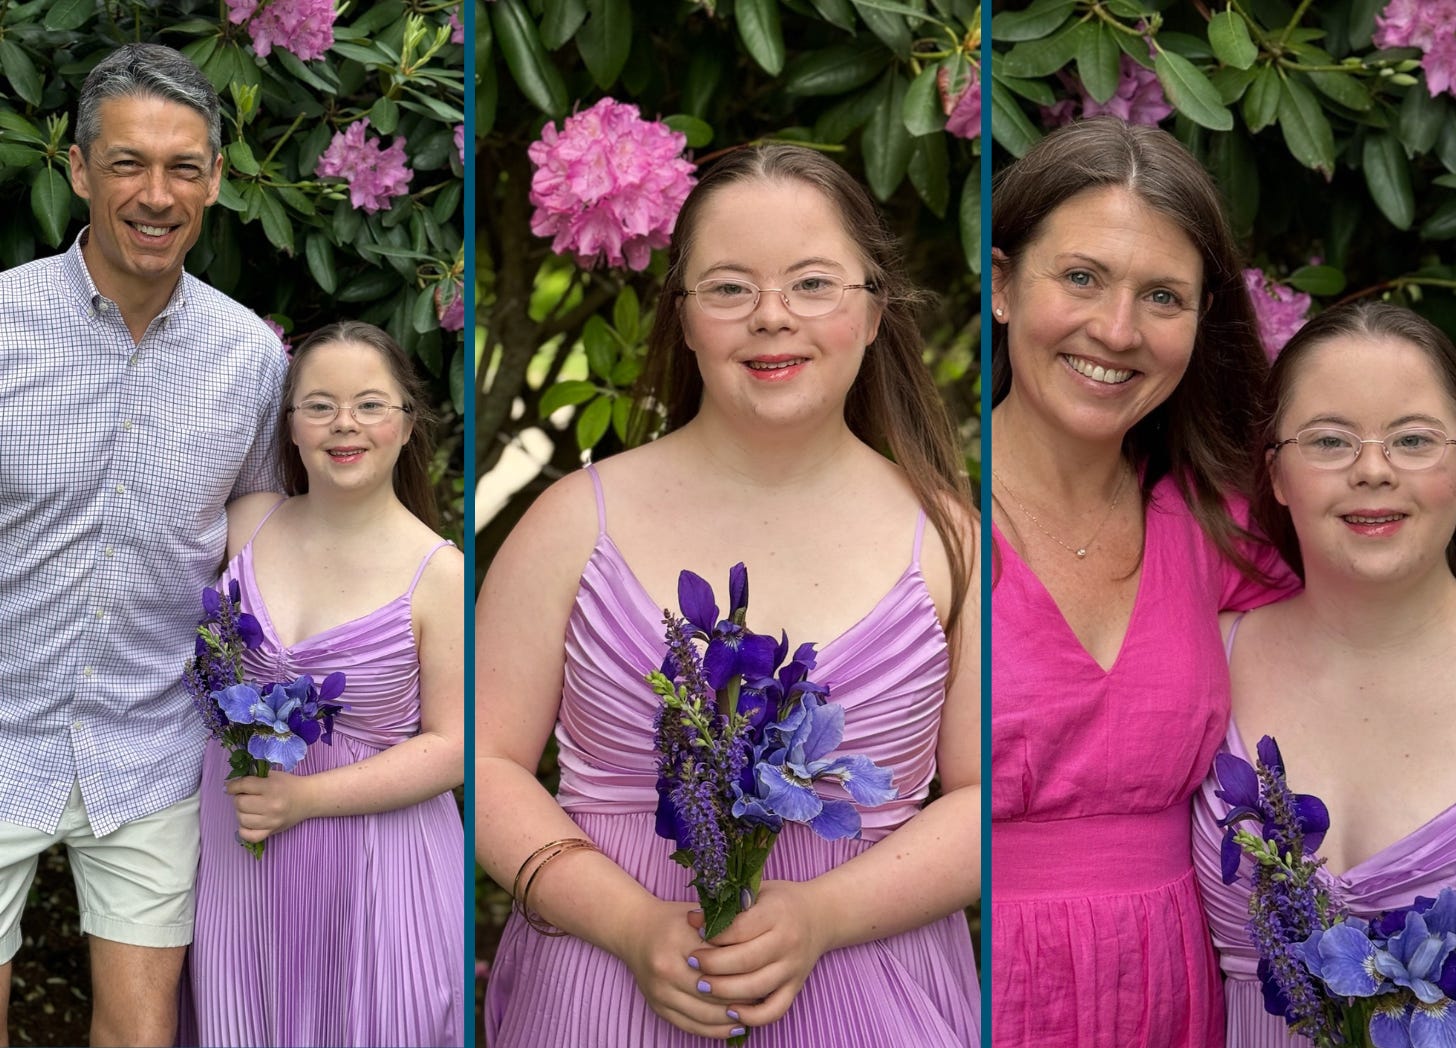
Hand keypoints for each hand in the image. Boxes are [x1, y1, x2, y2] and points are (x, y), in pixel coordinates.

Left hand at [226, 772, 314, 842]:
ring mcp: (271, 821)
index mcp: (271, 787)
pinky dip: (244, 830)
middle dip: (238, 798)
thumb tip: (230, 786)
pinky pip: (249, 836)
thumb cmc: (289, 785)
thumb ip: (254, 778)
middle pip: (240, 803)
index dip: (233, 786)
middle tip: (245, 796)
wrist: (309, 798)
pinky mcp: (272, 831)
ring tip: (249, 808)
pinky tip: (248, 822)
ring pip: (242, 819)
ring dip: (241, 812)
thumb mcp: (273, 776)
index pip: (243, 786)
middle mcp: (271, 805)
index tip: (231, 787)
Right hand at [616, 897, 750, 1039]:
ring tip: (753, 1011)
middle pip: (714, 992)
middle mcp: (665, 969)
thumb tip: (758, 946)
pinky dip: (715, 1029)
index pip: (720, 963)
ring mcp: (660, 992)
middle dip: (742, 996)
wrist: (634, 931)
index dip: (745, 969)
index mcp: (678, 941)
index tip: (764, 971)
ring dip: (731, 1017)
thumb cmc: (673, 920)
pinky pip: (692, 1026)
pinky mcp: (658, 1008)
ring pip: (705, 1014)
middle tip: (764, 994)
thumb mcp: (698, 915)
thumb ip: (724, 928)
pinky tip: (734, 1024)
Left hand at [684, 880, 830, 1028]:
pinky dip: (753, 1017)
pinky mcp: (796, 987)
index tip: (695, 933)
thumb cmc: (781, 901)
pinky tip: (731, 1011)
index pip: (740, 929)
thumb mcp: (758, 891)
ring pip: (756, 987)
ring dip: (725, 991)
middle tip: (691, 962)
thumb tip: (692, 918)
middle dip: (713, 964)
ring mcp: (793, 968)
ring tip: (701, 985)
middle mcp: (788, 943)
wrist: (821, 915)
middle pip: (745, 960)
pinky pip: (775, 1009)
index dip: (714, 934)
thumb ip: (729, 905)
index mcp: (777, 914)